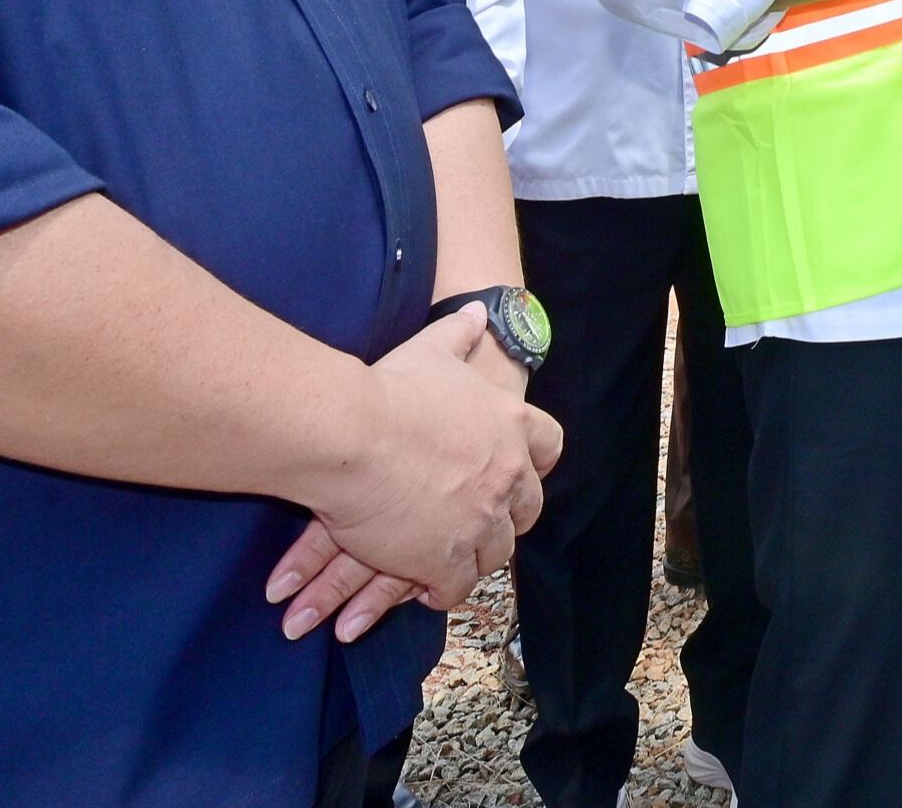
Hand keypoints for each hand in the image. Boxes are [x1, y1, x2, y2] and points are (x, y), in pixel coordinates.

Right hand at [269, 306, 561, 642]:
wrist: (352, 434)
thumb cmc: (389, 389)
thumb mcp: (431, 350)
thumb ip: (460, 334)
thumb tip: (477, 310)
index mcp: (510, 425)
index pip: (549, 447)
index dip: (534, 461)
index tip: (522, 469)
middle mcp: (507, 475)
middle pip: (527, 508)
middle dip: (510, 516)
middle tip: (484, 521)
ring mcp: (481, 521)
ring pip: (496, 552)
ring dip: (478, 555)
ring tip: (454, 558)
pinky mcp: (446, 560)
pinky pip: (457, 587)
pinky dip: (445, 590)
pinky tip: (427, 587)